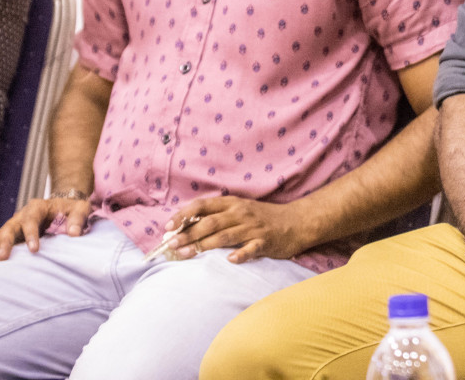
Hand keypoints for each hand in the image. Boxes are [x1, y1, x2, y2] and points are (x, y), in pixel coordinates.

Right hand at [0, 194, 91, 258]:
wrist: (65, 204)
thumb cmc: (73, 208)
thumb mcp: (80, 208)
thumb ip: (77, 219)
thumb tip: (73, 234)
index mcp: (39, 206)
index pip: (32, 220)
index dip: (31, 234)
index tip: (34, 250)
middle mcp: (24, 213)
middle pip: (11, 226)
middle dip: (6, 242)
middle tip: (3, 257)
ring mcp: (17, 222)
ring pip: (2, 231)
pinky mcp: (15, 232)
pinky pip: (0, 237)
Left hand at [165, 196, 311, 263]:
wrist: (297, 222)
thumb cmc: (263, 218)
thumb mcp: (240, 210)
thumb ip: (217, 217)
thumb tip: (184, 228)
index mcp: (232, 203)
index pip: (202, 205)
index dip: (183, 215)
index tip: (167, 227)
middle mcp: (241, 213)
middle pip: (210, 223)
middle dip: (187, 234)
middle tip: (170, 245)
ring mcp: (253, 227)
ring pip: (224, 236)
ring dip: (203, 245)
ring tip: (186, 254)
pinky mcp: (265, 241)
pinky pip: (251, 248)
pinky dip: (240, 254)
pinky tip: (230, 260)